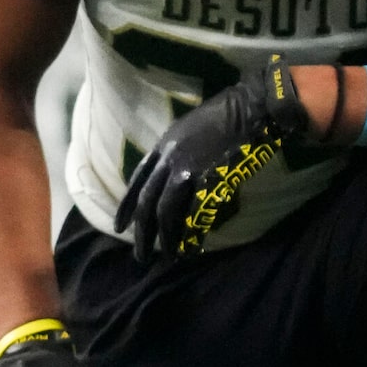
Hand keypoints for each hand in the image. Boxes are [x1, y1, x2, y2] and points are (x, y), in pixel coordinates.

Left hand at [117, 53, 308, 261]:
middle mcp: (169, 159)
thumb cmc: (220, 117)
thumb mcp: (186, 131)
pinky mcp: (211, 178)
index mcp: (162, 147)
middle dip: (142, 232)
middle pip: (148, 202)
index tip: (119, 227)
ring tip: (166, 258)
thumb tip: (170, 181)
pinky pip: (196, 212)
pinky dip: (192, 233)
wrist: (247, 108)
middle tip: (140, 256)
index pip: (137, 182)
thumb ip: (174, 155)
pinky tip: (191, 248)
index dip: (127, 207)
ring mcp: (188, 169)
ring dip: (165, 238)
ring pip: (167, 211)